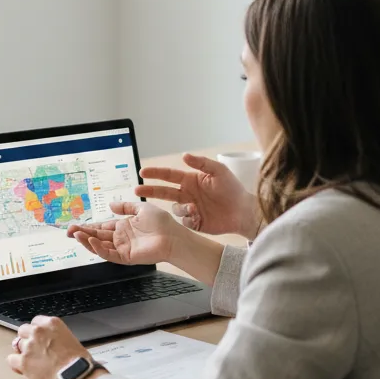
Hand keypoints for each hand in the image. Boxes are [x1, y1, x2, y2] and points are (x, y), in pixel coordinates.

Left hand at [7, 315, 89, 378]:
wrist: (75, 375)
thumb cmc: (79, 361)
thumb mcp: (70, 340)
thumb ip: (57, 337)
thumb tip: (51, 344)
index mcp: (52, 324)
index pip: (36, 321)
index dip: (36, 331)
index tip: (38, 337)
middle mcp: (39, 332)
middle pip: (23, 330)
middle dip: (27, 339)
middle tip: (33, 349)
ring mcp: (30, 346)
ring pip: (17, 345)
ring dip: (23, 352)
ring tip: (31, 361)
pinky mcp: (23, 361)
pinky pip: (11, 360)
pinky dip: (16, 364)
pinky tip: (23, 368)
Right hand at [67, 201, 178, 264]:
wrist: (173, 236)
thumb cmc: (161, 222)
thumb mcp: (141, 209)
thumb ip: (126, 207)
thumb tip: (110, 205)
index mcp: (123, 227)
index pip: (101, 227)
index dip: (88, 226)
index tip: (75, 224)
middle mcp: (120, 238)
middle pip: (97, 236)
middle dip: (82, 233)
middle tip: (68, 230)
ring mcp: (122, 248)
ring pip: (100, 246)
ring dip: (87, 241)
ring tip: (75, 234)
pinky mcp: (126, 257)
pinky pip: (109, 254)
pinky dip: (99, 249)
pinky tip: (90, 242)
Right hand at [136, 153, 259, 238]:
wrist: (243, 211)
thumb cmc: (233, 189)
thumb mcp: (219, 171)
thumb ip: (202, 163)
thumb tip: (184, 156)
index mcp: (190, 180)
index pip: (168, 175)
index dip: (155, 174)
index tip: (142, 172)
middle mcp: (187, 193)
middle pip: (163, 192)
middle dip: (150, 191)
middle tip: (136, 190)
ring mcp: (189, 208)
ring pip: (175, 208)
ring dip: (181, 208)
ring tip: (194, 208)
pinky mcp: (194, 222)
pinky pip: (184, 221)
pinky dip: (189, 218)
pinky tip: (199, 216)